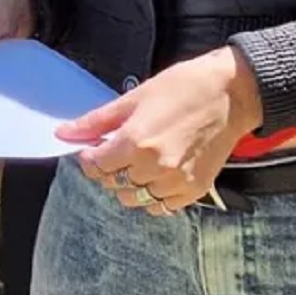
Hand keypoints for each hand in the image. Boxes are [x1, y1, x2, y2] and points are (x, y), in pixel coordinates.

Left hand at [58, 46, 263, 214]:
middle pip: (113, 184)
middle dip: (108, 169)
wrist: (231, 94)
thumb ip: (96, 120)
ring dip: (128, 184)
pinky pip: (162, 207)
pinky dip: (153, 196)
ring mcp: (176, 182)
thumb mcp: (134, 97)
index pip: (97, 166)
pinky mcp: (195, 190)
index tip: (93, 148)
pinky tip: (156, 174)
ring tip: (136, 163)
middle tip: (114, 152)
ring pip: (135, 199)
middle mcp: (155, 167)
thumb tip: (64, 132)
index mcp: (136, 142)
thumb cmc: (183, 87)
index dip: (90, 157)